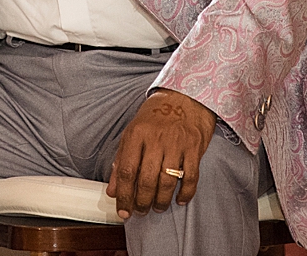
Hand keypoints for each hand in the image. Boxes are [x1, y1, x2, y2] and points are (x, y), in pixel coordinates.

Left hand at [106, 89, 215, 218]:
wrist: (185, 95)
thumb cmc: (156, 115)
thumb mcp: (133, 131)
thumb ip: (121, 159)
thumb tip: (112, 189)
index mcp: (136, 134)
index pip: (126, 171)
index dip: (123, 195)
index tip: (123, 210)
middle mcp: (155, 139)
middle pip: (146, 180)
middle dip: (142, 202)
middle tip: (140, 211)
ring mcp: (176, 144)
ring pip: (167, 182)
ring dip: (161, 201)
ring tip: (157, 207)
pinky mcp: (194, 148)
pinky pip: (190, 177)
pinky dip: (185, 193)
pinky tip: (179, 200)